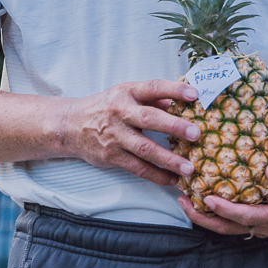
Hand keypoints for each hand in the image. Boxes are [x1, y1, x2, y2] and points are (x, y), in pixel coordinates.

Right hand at [58, 80, 199, 187]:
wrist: (71, 126)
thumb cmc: (107, 107)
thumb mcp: (127, 94)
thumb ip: (153, 97)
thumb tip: (181, 101)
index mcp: (128, 92)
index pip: (153, 88)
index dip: (174, 90)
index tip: (195, 94)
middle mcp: (121, 112)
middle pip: (149, 118)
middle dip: (174, 126)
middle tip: (196, 134)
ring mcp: (116, 136)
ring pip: (144, 148)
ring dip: (169, 159)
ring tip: (189, 167)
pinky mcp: (112, 156)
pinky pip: (137, 167)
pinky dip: (156, 175)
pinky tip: (173, 179)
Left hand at [183, 157, 267, 238]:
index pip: (245, 217)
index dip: (225, 210)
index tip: (206, 198)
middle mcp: (266, 226)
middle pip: (228, 228)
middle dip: (203, 217)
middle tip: (182, 201)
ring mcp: (259, 224)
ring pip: (226, 226)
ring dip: (204, 216)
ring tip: (183, 199)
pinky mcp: (255, 218)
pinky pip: (230, 219)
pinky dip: (213, 211)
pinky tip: (199, 196)